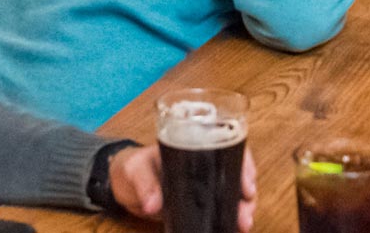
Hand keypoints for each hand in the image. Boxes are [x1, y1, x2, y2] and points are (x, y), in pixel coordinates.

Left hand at [110, 144, 257, 231]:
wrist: (121, 185)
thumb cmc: (131, 166)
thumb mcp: (135, 170)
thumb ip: (144, 184)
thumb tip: (153, 205)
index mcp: (194, 144)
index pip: (229, 146)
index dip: (244, 163)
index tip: (247, 184)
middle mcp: (204, 163)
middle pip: (236, 171)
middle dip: (248, 191)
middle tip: (247, 210)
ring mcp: (202, 183)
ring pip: (232, 190)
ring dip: (242, 206)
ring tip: (244, 223)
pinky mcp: (197, 202)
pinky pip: (218, 206)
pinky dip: (228, 216)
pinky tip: (234, 226)